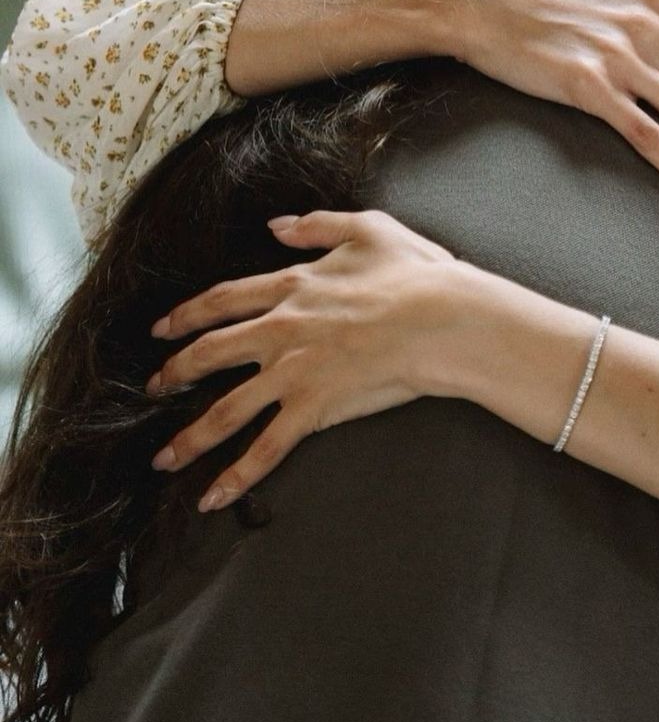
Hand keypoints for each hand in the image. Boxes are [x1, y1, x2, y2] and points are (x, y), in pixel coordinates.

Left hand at [146, 210, 477, 511]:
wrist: (440, 318)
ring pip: (225, 411)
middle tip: (154, 388)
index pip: (223, 301)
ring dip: (189, 438)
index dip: (187, 314)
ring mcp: (293, 373)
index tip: (162, 327)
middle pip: (209, 354)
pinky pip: (266, 449)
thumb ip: (316, 224)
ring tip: (164, 458)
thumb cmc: (414, 274)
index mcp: (292, 286)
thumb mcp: (367, 228)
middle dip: (174, 373)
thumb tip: (277, 226)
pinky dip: (236, 476)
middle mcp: (280, 330)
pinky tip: (213, 497)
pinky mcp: (313, 408)